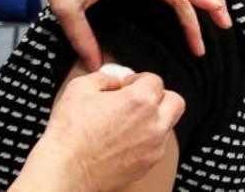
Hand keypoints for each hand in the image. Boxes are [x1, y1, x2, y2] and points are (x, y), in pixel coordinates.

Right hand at [16, 70, 183, 191]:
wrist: (68, 168)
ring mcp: (154, 147)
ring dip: (155, 119)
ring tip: (129, 121)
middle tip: (140, 98)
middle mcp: (153, 124)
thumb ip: (103, 77)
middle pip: (175, 102)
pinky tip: (125, 139)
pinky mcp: (148, 165)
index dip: (138, 79)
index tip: (127, 84)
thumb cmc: (71, 132)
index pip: (155, 80)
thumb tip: (112, 81)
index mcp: (139, 101)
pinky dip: (147, 139)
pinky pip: (158, 146)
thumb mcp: (80, 87)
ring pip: (168, 126)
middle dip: (159, 96)